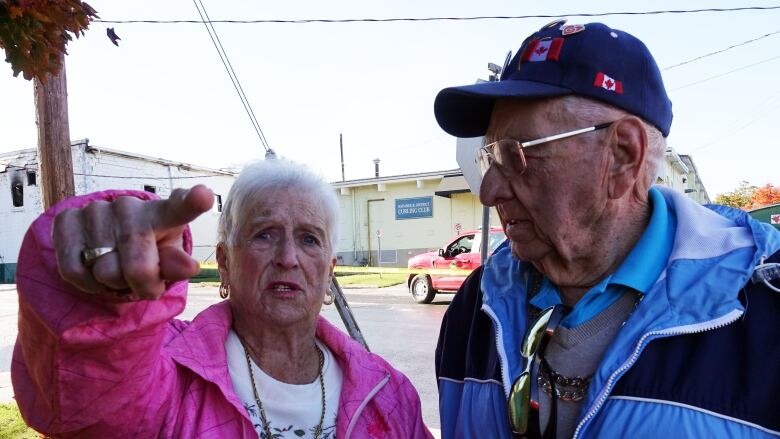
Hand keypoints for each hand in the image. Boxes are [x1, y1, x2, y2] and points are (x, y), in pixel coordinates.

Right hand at [53, 185, 213, 298]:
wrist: (107, 241)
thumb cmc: (148, 251)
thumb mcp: (166, 260)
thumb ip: (175, 265)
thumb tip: (189, 267)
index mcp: (164, 214)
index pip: (181, 207)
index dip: (192, 202)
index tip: (203, 195)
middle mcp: (130, 206)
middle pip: (137, 268)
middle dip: (141, 286)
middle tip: (143, 281)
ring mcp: (96, 210)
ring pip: (103, 272)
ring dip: (112, 283)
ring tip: (117, 268)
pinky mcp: (67, 220)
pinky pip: (74, 270)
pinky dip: (86, 283)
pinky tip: (95, 271)